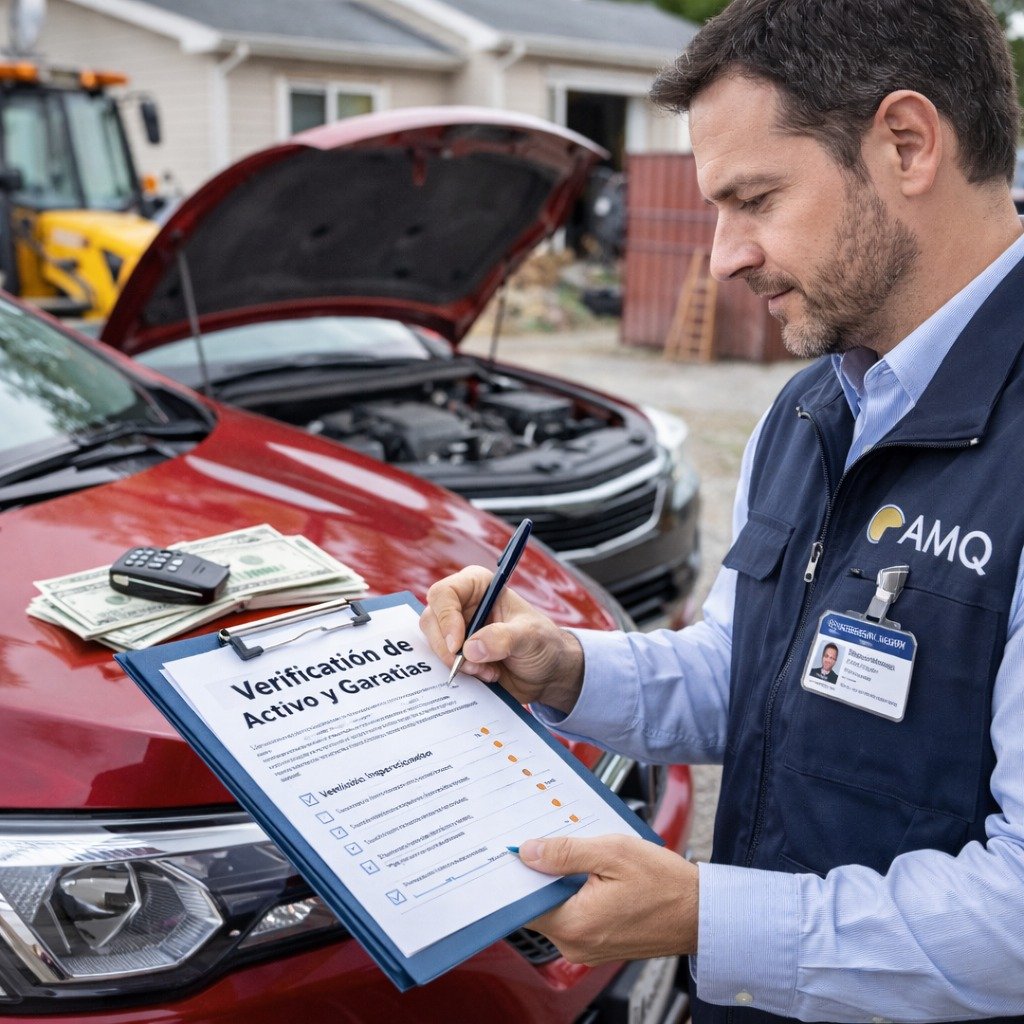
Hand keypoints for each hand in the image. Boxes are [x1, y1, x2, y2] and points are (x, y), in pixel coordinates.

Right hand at [419, 566, 584, 710]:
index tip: (458, 644)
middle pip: (431, 620)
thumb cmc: (543, 644)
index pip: (444, 593)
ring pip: (433, 644)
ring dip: (455, 663)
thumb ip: (503, 638)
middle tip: (473, 665)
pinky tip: (483, 676)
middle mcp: (462, 605)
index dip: (446, 618)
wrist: (547, 673)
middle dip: (448, 648)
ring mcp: (456, 630)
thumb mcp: (530, 637)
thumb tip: (470, 649)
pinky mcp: (456, 654)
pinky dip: (457, 673)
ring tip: (487, 671)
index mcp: (479, 587)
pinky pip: (440, 663)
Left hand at [517, 834, 698, 964]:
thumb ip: (565, 852)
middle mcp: (577, 945)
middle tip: (553, 842)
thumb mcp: (613, 853)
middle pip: (539, 905)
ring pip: (557, 908)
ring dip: (562, 881)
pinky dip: (576, 893)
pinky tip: (592, 872)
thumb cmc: (666, 885)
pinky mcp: (599, 945)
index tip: (517, 849)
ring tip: (581, 855)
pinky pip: (575, 916)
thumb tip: (528, 852)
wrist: (701, 913)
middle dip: (543, 873)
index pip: (524, 902)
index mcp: (575, 925)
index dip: (519, 873)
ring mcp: (588, 949)